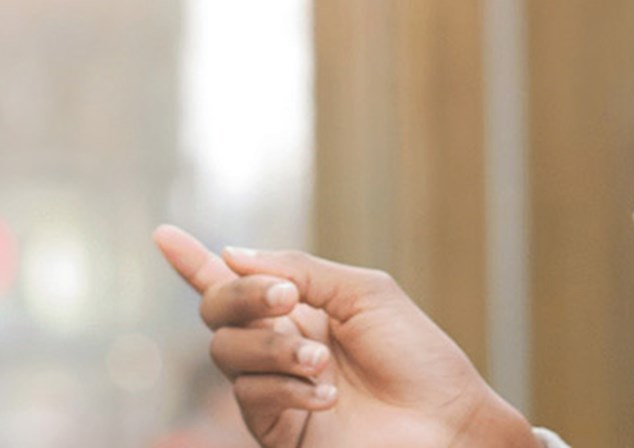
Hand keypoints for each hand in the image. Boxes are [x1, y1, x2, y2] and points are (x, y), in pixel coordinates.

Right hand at [154, 224, 533, 447]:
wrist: (444, 418)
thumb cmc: (415, 355)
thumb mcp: (365, 294)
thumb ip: (301, 270)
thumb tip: (231, 253)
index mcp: (301, 307)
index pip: (237, 280)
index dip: (195, 260)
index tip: (162, 234)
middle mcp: (279, 344)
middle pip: (218, 310)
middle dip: (243, 296)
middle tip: (286, 299)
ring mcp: (274, 386)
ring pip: (227, 352)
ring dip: (274, 348)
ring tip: (321, 360)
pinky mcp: (275, 427)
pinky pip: (252, 397)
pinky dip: (287, 388)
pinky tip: (326, 396)